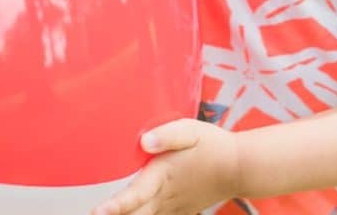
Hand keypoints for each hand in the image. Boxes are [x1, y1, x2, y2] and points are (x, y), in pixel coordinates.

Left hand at [90, 118, 239, 214]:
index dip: (116, 206)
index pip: (136, 194)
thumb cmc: (213, 145)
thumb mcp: (191, 130)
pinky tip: (136, 214)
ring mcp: (172, 207)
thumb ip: (167, 134)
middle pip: (135, 214)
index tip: (99, 212)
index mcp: (163, 176)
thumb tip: (145, 141)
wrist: (238, 167)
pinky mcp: (179, 210)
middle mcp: (165, 196)